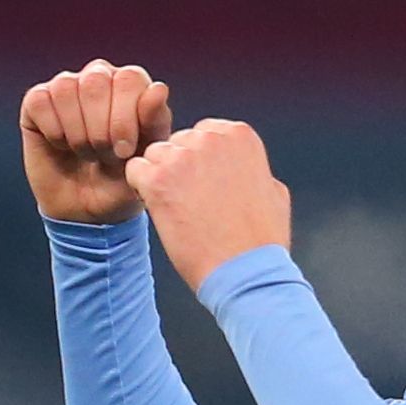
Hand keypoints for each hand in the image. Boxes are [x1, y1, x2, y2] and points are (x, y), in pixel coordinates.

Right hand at [20, 61, 173, 223]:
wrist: (85, 208)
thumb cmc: (120, 179)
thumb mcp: (145, 156)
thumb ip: (154, 121)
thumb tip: (158, 89)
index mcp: (131, 84)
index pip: (128, 78)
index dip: (124, 117)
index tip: (124, 151)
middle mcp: (99, 77)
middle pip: (95, 81)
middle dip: (99, 129)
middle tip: (102, 156)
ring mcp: (66, 86)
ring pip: (66, 89)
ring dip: (76, 132)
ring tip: (84, 152)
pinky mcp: (37, 101)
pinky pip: (41, 102)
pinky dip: (53, 130)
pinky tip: (60, 144)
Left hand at [124, 117, 293, 290]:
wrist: (244, 270)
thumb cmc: (260, 239)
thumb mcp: (272, 190)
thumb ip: (250, 167)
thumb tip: (241, 166)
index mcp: (239, 135)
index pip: (201, 133)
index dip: (197, 161)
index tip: (202, 185)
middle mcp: (210, 139)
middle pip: (176, 143)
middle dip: (176, 168)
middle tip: (187, 200)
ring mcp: (183, 157)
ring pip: (153, 155)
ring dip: (157, 178)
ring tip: (175, 208)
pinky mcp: (158, 180)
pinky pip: (133, 171)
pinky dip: (140, 189)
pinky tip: (158, 209)